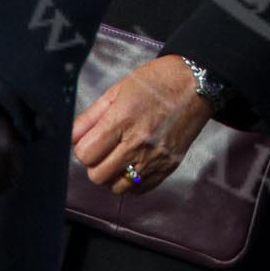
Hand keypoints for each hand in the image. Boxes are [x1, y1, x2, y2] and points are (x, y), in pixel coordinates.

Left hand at [72, 55, 212, 194]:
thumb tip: (72, 137)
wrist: (197, 83)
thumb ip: (91, 116)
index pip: (85, 154)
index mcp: (122, 119)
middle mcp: (138, 142)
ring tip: (120, 157)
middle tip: (104, 149)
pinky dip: (132, 181)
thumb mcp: (119, 89)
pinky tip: (135, 163)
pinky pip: (140, 189)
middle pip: (98, 175)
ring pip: (117, 187)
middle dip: (96, 163)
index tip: (91, 141)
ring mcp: (155, 158)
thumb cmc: (157, 81)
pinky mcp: (169, 166)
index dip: (83, 148)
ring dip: (113, 174)